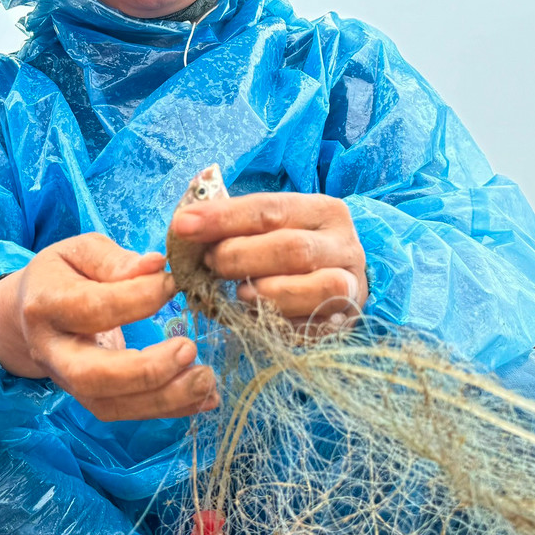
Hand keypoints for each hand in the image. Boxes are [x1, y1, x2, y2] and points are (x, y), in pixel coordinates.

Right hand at [0, 233, 216, 420]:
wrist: (30, 312)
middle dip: (146, 370)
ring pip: (110, 405)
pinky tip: (205, 398)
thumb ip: (115, 260)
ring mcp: (68, 382)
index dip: (138, 298)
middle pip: (91, 376)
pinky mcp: (90, 399)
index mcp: (47, 305)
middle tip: (190, 348)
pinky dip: (169, 409)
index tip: (174, 283)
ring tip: (206, 381)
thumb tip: (155, 265)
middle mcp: (51, 351)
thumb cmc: (64, 274)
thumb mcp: (81, 252)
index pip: (93, 308)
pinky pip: (127, 413)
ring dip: (163, 399)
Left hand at [169, 192, 367, 330]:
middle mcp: (343, 244)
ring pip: (315, 287)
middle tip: (210, 264)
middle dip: (241, 257)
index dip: (223, 218)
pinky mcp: (346, 320)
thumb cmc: (290, 251)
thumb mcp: (269, 229)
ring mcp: (351, 284)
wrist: (339, 284)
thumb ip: (233, 225)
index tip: (183, 225)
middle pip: (291, 248)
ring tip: (237, 295)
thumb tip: (184, 224)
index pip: (269, 209)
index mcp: (322, 210)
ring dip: (267, 293)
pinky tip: (259, 318)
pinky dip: (282, 322)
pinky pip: (316, 325)